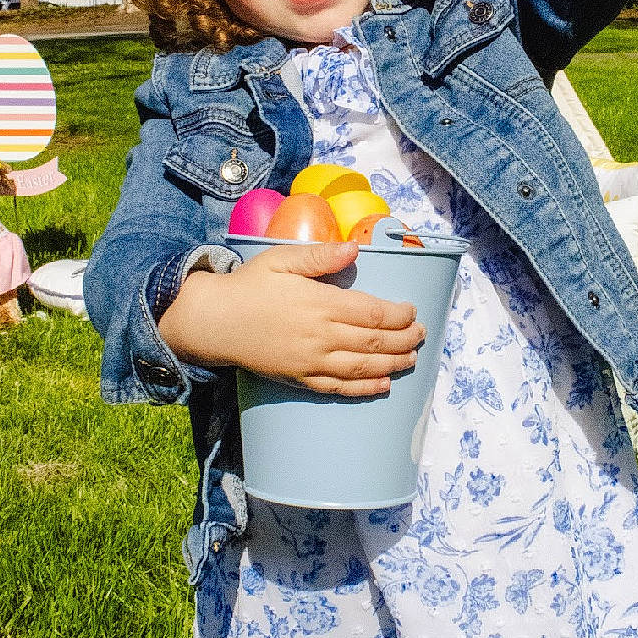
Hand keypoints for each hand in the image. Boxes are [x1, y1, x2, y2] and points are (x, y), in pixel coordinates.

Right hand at [158, 240, 426, 396]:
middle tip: (423, 335)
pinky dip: (364, 389)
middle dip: (404, 339)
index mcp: (320, 303)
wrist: (214, 321)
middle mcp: (320, 336)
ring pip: (362, 367)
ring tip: (413, 359)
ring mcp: (311, 361)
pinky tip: (383, 386)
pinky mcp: (300, 378)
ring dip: (393, 364)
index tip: (412, 311)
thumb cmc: (250, 285)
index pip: (372, 312)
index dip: (398, 314)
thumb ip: (321, 255)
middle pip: (374, 341)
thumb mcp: (281, 259)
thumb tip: (355, 248)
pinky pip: (339, 388)